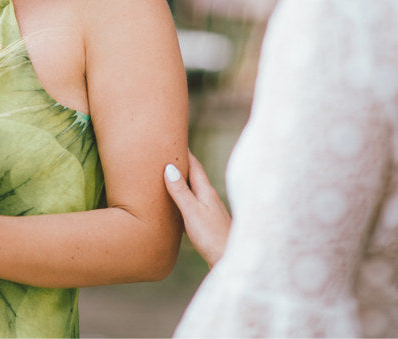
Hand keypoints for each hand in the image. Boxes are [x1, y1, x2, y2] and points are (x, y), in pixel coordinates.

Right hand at [164, 150, 230, 266]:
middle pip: (193, 175)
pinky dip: (182, 198)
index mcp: (206, 191)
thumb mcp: (192, 212)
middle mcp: (209, 197)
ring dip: (181, 181)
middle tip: (167, 152)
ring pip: (193, 189)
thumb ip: (180, 191)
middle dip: (181, 163)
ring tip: (166, 175)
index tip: (173, 137)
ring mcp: (209, 210)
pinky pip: (192, 203)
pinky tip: (176, 204)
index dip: (183, 151)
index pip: (193, 164)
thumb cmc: (212, 237)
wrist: (230, 260)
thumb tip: (169, 167)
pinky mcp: (207, 223)